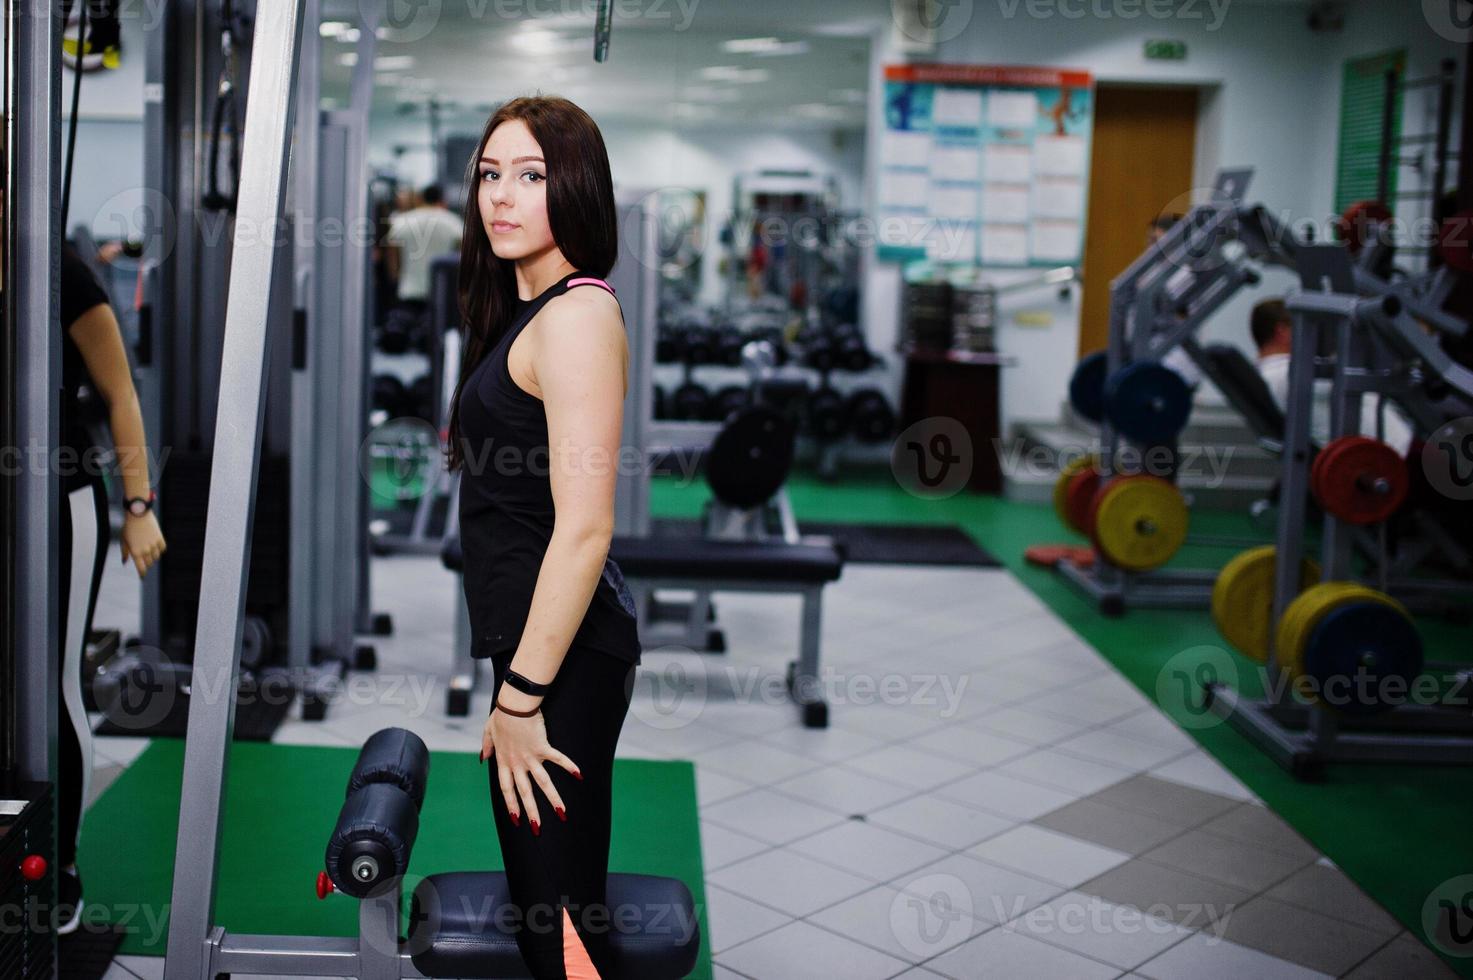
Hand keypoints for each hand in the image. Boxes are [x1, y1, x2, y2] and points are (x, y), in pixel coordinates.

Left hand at [120, 511, 165, 578]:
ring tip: (149, 551)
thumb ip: (125, 552)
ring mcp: (153, 545)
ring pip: (156, 556)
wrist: (138, 514)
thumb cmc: (128, 527)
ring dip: (152, 556)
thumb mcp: (124, 540)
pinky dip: (159, 549)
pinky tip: (155, 546)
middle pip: (149, 563)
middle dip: (146, 563)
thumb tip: (125, 562)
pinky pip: (162, 549)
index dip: (142, 573)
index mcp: (135, 552)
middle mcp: (145, 550)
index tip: (142, 576)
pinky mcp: (160, 538)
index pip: (141, 568)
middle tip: (144, 560)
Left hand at [482, 696, 581, 835]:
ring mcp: (531, 757)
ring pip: (543, 783)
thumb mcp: (488, 732)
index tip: (516, 819)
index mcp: (503, 761)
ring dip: (553, 799)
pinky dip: (569, 766)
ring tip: (562, 813)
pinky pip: (557, 759)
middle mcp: (517, 763)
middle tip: (537, 829)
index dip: (511, 804)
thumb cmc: (501, 715)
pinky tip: (579, 776)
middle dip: (531, 812)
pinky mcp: (543, 747)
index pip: (506, 789)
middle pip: (525, 792)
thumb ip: (487, 747)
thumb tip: (483, 759)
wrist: (513, 703)